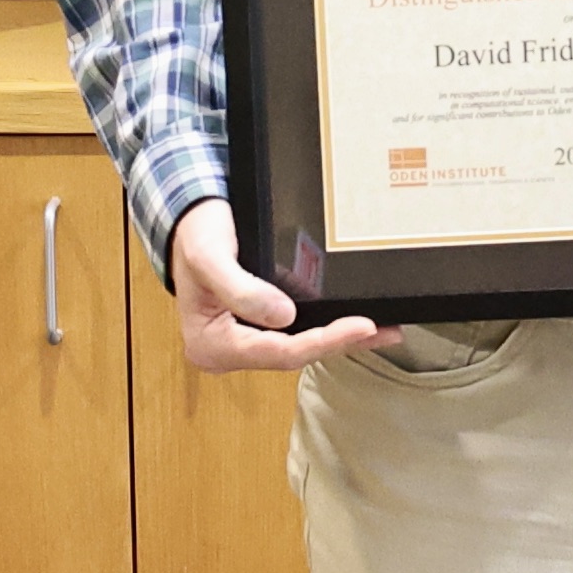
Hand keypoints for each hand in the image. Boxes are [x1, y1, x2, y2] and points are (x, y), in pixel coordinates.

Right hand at [169, 198, 399, 373]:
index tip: (360, 326)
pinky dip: (328, 328)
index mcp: (212, 346)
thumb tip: (284, 316)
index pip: (277, 352)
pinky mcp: (260, 326)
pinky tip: (356, 324)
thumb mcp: (210, 256)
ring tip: (382, 330)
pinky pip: (298, 333)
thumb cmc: (196, 234)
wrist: (190, 217)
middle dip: (338, 343)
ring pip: (299, 346)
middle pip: (293, 354)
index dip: (322, 342)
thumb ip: (242, 290)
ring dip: (339, 340)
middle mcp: (230, 352)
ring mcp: (246, 340)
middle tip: (381, 329)